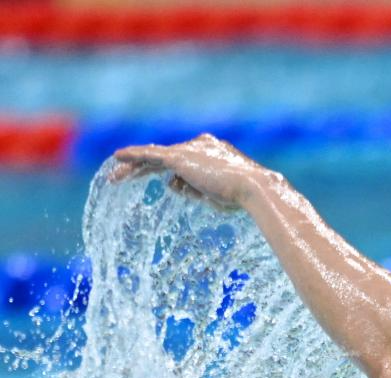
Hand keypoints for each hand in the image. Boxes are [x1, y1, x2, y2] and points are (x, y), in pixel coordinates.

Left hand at [111, 134, 267, 209]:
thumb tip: (170, 184)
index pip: (186, 162)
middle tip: (127, 177)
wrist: (254, 188)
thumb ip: (194, 189)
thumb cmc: (242, 197)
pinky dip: (134, 155)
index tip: (168, 184)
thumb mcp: (216, 195)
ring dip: (134, 167)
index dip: (174, 174)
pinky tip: (117, 157)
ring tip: (115, 177)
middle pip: (166, 156)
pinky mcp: (180, 157)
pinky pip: (150, 154)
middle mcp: (200, 146)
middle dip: (146, 168)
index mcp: (214, 152)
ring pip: (155, 157)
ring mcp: (190, 149)